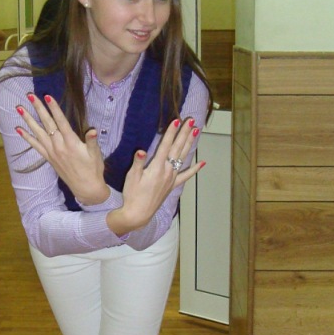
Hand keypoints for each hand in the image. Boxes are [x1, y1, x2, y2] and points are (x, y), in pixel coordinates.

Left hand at [15, 93, 108, 204]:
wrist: (86, 188)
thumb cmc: (93, 169)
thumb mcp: (96, 154)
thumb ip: (92, 141)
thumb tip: (92, 131)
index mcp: (71, 142)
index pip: (61, 122)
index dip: (54, 108)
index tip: (47, 96)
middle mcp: (59, 146)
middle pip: (47, 124)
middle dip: (38, 108)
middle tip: (30, 96)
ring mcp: (52, 152)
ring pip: (38, 133)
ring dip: (28, 120)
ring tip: (19, 109)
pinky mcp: (48, 158)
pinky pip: (35, 146)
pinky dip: (27, 137)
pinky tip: (19, 129)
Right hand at [107, 117, 204, 235]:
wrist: (138, 214)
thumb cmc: (132, 195)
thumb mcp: (131, 177)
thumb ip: (138, 163)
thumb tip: (141, 150)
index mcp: (156, 168)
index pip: (165, 146)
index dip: (171, 132)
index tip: (176, 120)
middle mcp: (167, 171)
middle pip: (177, 148)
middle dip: (184, 133)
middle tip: (191, 120)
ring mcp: (172, 178)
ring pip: (183, 157)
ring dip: (190, 143)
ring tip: (196, 131)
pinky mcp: (172, 185)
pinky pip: (186, 176)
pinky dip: (195, 169)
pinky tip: (202, 163)